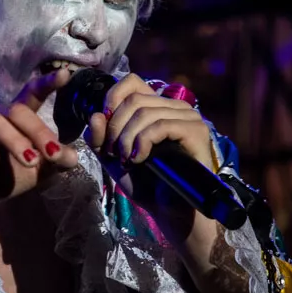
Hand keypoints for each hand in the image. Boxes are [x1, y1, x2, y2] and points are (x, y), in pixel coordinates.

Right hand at [0, 70, 78, 213]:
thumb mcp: (33, 173)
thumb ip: (53, 163)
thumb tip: (74, 156)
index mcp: (12, 120)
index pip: (30, 95)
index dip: (46, 83)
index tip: (66, 75)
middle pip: (15, 111)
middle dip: (38, 131)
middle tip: (53, 154)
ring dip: (14, 140)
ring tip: (30, 161)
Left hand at [84, 72, 214, 239]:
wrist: (169, 211)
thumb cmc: (146, 184)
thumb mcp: (113, 158)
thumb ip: (100, 137)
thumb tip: (96, 115)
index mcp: (156, 107)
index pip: (132, 81)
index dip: (112, 98)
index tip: (104, 127)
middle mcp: (174, 106)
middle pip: (134, 99)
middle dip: (115, 128)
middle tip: (116, 153)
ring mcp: (188, 117)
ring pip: (145, 112)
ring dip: (127, 138)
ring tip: (127, 160)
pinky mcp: (195, 131)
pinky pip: (161, 125)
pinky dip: (143, 142)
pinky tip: (139, 159)